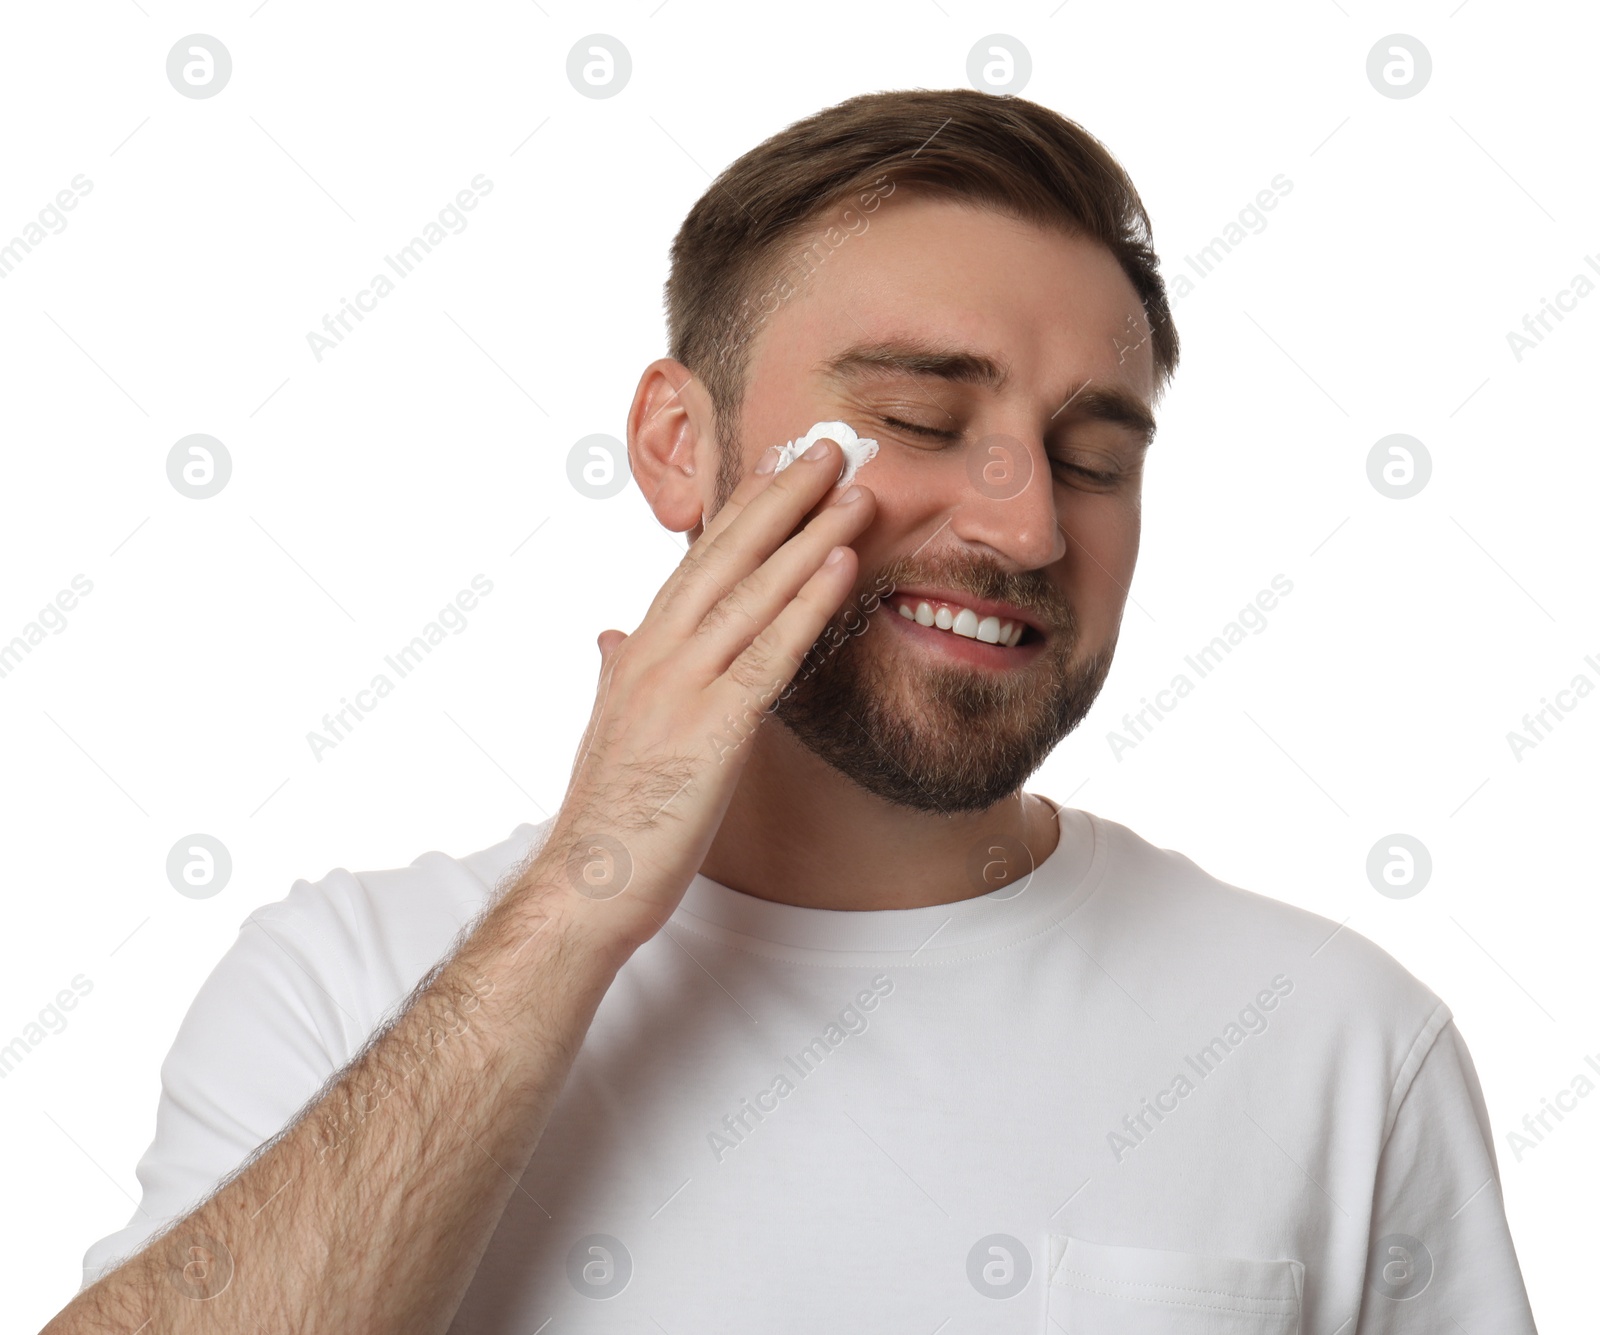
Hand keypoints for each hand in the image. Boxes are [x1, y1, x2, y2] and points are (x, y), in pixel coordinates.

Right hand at [538, 435, 875, 952]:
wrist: (584, 886)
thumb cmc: (608, 815)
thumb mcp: (611, 727)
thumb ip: (617, 672)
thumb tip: (611, 634)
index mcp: (638, 652)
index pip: (696, 563)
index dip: (742, 510)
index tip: (779, 467)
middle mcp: (656, 654)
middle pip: (726, 556)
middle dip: (780, 496)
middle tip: (829, 446)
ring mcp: (681, 685)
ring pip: (753, 591)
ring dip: (808, 534)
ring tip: (855, 488)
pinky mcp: (712, 727)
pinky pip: (770, 652)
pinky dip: (807, 601)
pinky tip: (842, 564)